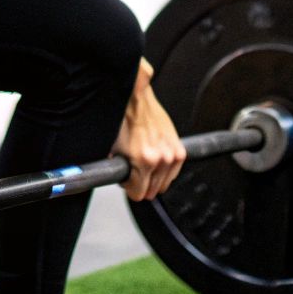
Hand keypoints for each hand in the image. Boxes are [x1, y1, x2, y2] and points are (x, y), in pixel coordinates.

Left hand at [111, 60, 186, 201]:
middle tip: (132, 168)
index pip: (138, 194)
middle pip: (152, 191)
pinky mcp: (179, 149)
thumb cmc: (122, 120)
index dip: (129, 187)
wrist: (136, 99)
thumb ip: (118, 170)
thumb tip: (120, 182)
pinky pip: (173, 172)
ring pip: (164, 183)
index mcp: (145, 160)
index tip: (125, 178)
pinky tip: (154, 158)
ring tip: (142, 161)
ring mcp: (172, 154)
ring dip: (153, 177)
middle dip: (140, 182)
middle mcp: (161, 158)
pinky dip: (164, 170)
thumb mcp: (113, 149)